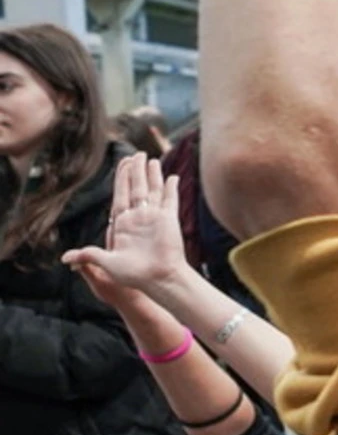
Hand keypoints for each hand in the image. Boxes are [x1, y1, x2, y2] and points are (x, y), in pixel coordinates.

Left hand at [63, 154, 191, 308]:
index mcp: (123, 223)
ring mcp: (155, 217)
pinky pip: (170, 199)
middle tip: (137, 154)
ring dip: (153, 174)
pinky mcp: (170, 220)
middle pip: (136, 188)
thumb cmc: (133, 275)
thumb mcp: (106, 264)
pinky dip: (171, 188)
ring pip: (153, 190)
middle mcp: (139, 217)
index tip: (122, 163)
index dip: (121, 178)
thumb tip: (66, 258)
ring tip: (152, 159)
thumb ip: (89, 256)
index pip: (121, 195)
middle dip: (135, 170)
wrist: (157, 280)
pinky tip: (173, 176)